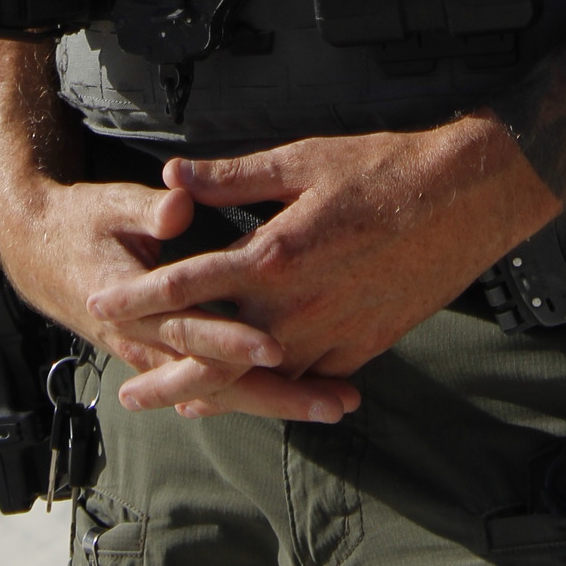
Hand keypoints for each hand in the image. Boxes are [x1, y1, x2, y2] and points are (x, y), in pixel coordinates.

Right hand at [0, 170, 358, 423]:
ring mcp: (157, 358)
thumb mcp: (112, 204)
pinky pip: (215, 387)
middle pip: (219, 380)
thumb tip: (181, 201)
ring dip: (278, 400)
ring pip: (223, 392)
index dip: (233, 341)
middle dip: (278, 393)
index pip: (192, 328)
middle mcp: (148, 343)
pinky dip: (255, 395)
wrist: (40, 255)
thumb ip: (152, 207)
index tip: (279, 348)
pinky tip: (299, 397)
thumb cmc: (84, 222)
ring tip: (339, 405)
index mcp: (136, 305)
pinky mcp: (166, 360)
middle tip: (338, 403)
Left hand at [87, 116, 559, 413]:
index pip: (187, 285)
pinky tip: (258, 396)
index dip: (139, 297)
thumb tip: (172, 177)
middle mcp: (297, 307)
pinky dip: (274, 393)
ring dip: (214, 396)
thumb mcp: (301, 160)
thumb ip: (232, 178)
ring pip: (259, 381)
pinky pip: (308, 381)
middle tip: (128, 392)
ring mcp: (332, 335)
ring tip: (178, 405)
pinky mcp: (363, 348)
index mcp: (274, 255)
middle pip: (214, 358)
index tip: (101, 304)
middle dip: (166, 377)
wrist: (463, 199)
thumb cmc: (382, 169)